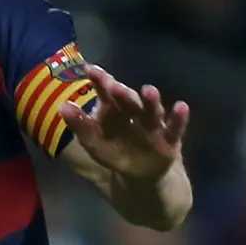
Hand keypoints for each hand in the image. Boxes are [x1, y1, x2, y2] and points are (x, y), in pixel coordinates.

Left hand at [59, 65, 189, 183]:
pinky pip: (175, 127)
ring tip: (149, 90)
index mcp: (114, 110)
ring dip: (151, 101)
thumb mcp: (94, 142)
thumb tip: (63, 106)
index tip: (90, 69)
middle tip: (114, 85)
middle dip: (121, 93)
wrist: (141, 175)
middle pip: (128, 100)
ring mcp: (153, 124)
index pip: (106, 93)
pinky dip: (179, 118)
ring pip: (152, 110)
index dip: (99, 81)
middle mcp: (134, 112)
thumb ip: (80, 126)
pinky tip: (182, 106)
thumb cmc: (115, 152)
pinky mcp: (170, 138)